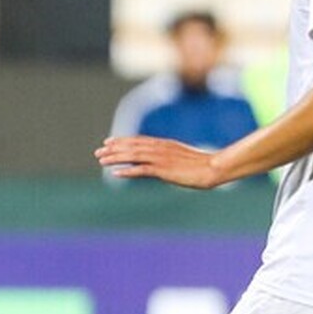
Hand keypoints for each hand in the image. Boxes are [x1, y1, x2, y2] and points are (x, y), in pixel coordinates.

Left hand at [94, 136, 221, 188]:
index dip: (121, 141)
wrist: (214, 168)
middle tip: (98, 152)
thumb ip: (169, 157)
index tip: (108, 142)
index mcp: (164, 144)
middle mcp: (159, 148)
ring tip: (101, 160)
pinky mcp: (164, 170)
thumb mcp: (182, 157)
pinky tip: (116, 173)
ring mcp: (161, 158)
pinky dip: (127, 171)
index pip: (137, 140)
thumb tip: (161, 162)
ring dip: (115, 158)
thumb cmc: (201, 165)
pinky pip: (141, 170)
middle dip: (113, 149)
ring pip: (132, 156)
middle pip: (131, 146)